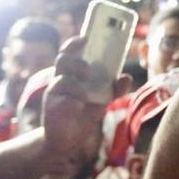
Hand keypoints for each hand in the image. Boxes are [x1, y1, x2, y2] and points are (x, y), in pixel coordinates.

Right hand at [43, 36, 130, 159]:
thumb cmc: (83, 114)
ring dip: (77, 87)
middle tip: (87, 71)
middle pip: (62, 60)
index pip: (69, 52)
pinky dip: (74, 104)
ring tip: (85, 96)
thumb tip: (126, 77)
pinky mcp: (52, 110)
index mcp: (71, 74)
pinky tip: (78, 108)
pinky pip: (64, 102)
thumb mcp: (102, 100)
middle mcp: (60, 80)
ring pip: (62, 81)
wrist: (67, 140)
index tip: (85, 38)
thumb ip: (114, 88)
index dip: (74, 43)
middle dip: (76, 62)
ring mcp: (53, 95)